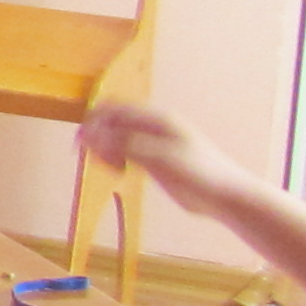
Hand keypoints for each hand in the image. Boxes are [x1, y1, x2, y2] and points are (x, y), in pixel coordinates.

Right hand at [85, 101, 250, 212]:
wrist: (225, 196)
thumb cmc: (197, 173)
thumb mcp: (159, 158)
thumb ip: (125, 145)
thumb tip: (92, 134)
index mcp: (157, 119)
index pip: (114, 109)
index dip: (93, 121)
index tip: (80, 143)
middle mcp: (154, 127)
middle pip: (114, 121)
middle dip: (98, 135)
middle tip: (93, 158)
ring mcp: (155, 143)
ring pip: (118, 137)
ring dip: (106, 148)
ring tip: (110, 167)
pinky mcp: (156, 160)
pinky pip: (127, 152)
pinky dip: (116, 158)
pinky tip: (118, 171)